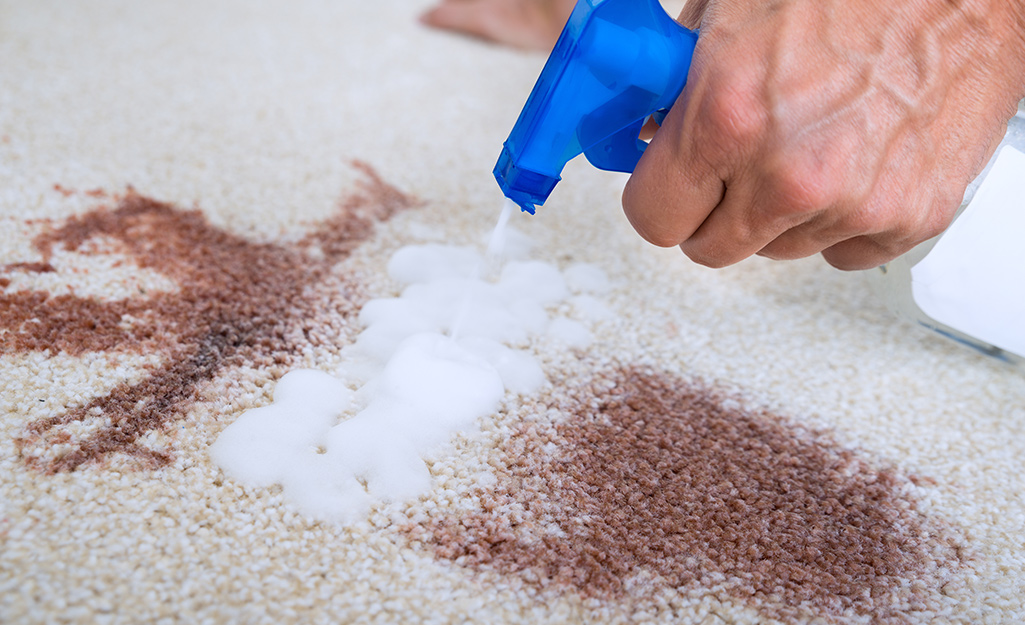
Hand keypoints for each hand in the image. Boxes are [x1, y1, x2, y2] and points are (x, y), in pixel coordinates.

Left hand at [623, 0, 1024, 269]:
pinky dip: (842, 219)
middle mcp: (789, 173)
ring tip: (813, 142)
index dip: (659, 198)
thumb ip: (676, 91)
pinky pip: (843, 252)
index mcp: (729, 116)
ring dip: (781, 212)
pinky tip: (855, 161)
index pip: (653, 218)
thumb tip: (650, 136)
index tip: (672, 187)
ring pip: (777, 250)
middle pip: (711, 249)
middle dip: (714, 210)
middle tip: (737, 166)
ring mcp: (853, 203)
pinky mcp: (910, 217)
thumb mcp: (730, 16)